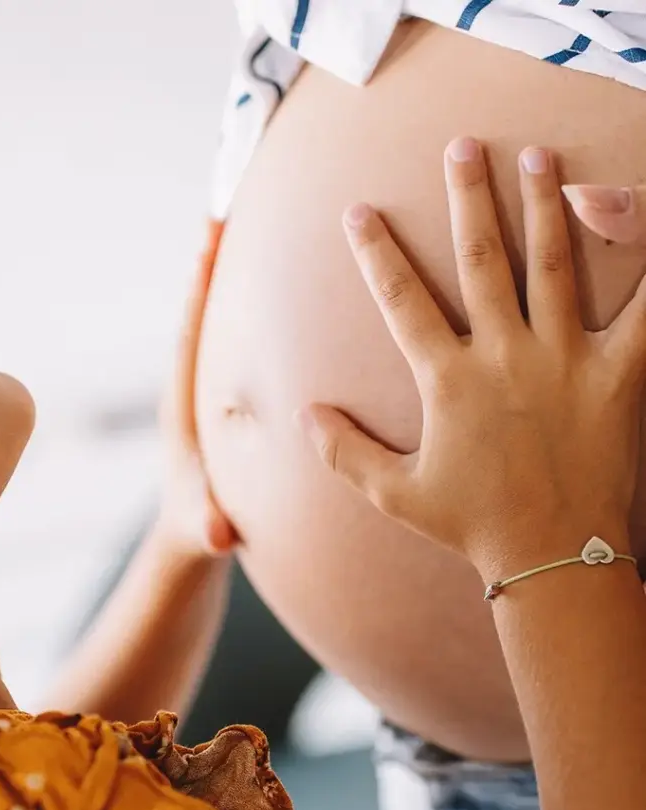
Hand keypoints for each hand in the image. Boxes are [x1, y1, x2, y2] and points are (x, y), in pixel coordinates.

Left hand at [155, 222, 237, 560]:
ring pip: (220, 321)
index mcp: (183, 405)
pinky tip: (285, 280)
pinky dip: (253, 305)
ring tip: (253, 218)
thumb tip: (215, 531)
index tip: (210, 236)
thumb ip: (209, 526)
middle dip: (214, 261)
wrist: (191, 533)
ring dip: (234, 275)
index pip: (190, 335)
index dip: (199, 288)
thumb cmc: (199, 527)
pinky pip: (240, 338)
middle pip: (203, 311)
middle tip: (230, 201)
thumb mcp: (206, 530)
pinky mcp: (226, 394)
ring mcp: (208, 387)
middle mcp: (192, 386)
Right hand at [302, 138, 645, 578]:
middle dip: (467, 198)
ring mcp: (564, 360)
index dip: (378, 252)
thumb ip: (344, 452)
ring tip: (536, 155)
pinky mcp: (617, 373)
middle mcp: (503, 357)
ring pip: (553, 264)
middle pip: (481, 260)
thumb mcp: (394, 494)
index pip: (402, 301)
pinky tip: (635, 213)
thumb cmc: (473, 525)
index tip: (360, 210)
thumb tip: (304, 416)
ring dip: (542, 204)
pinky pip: (641, 309)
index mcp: (448, 381)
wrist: (555, 556)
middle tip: (461, 146)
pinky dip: (644, 264)